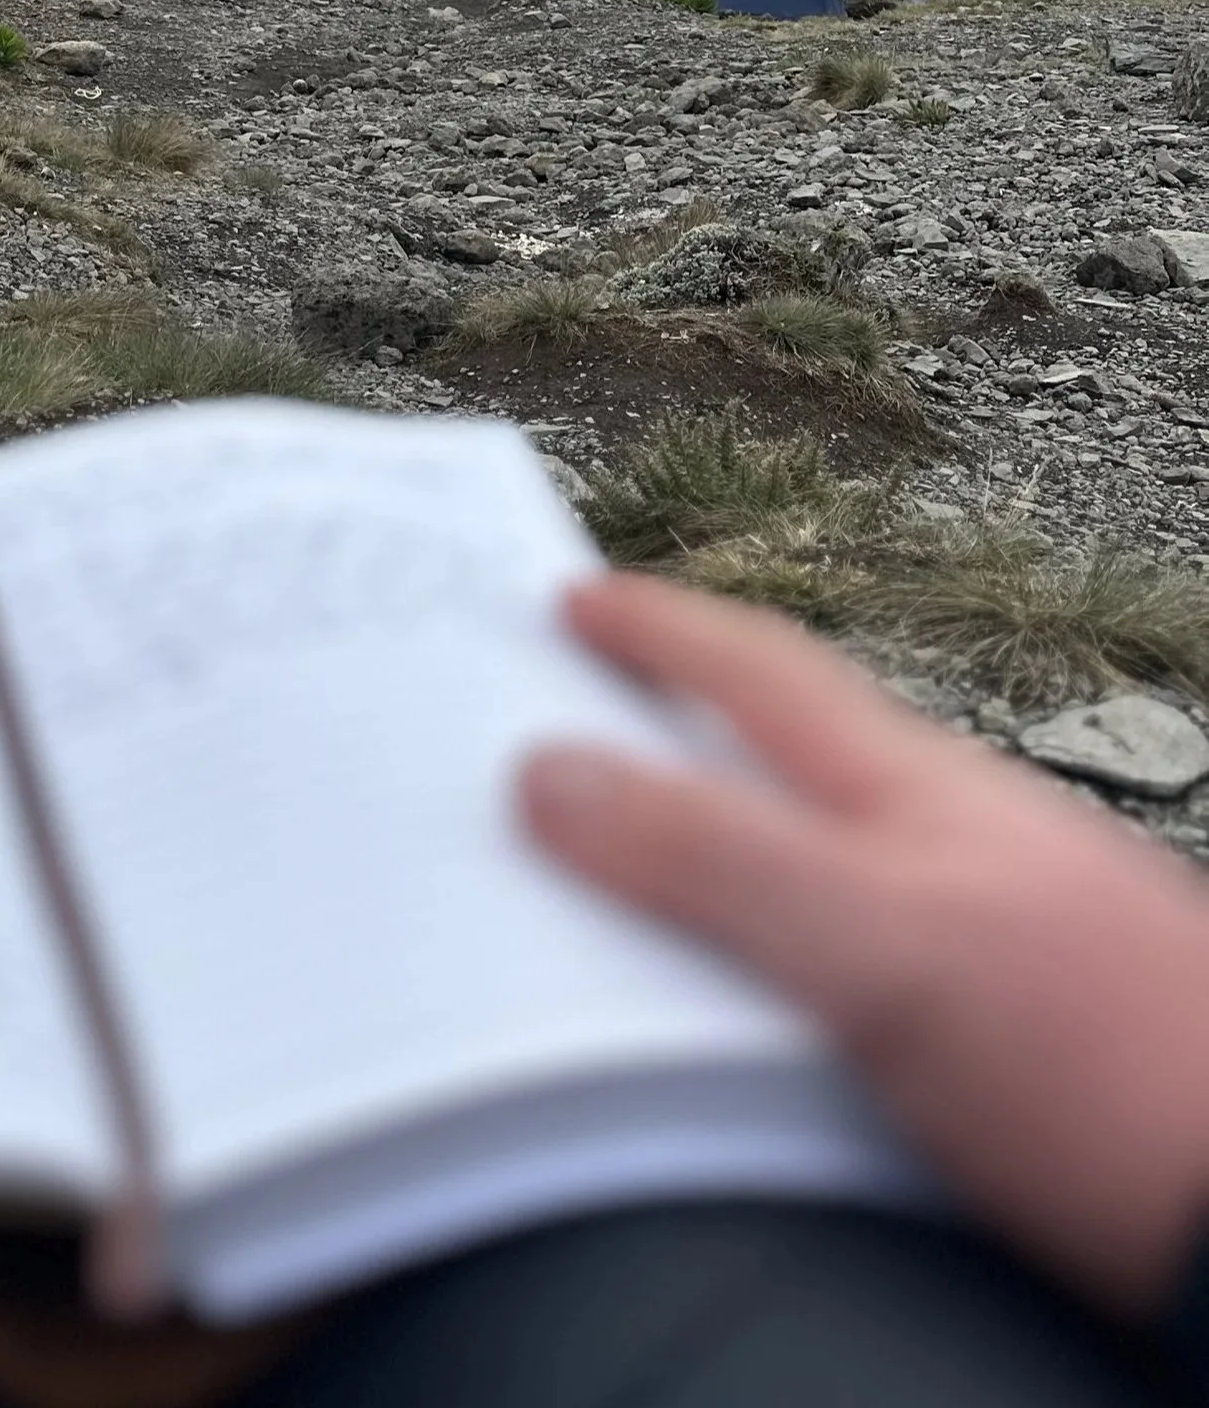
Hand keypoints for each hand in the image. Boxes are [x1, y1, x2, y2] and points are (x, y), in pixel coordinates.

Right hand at [519, 571, 1208, 1318]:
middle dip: (690, 713)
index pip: (761, 674)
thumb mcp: (880, 948)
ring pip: (830, 849)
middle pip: (797, 748)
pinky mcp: (1004, 1034)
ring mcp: (992, 933)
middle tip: (600, 699)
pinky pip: (856, 951)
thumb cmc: (1117, 1074)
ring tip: (650, 848)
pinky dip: (781, 945)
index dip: (659, 630)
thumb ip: (713, 858)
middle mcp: (957, 844)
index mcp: (919, 794)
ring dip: (733, 834)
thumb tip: (554, 775)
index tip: (579, 599)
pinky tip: (764, 999)